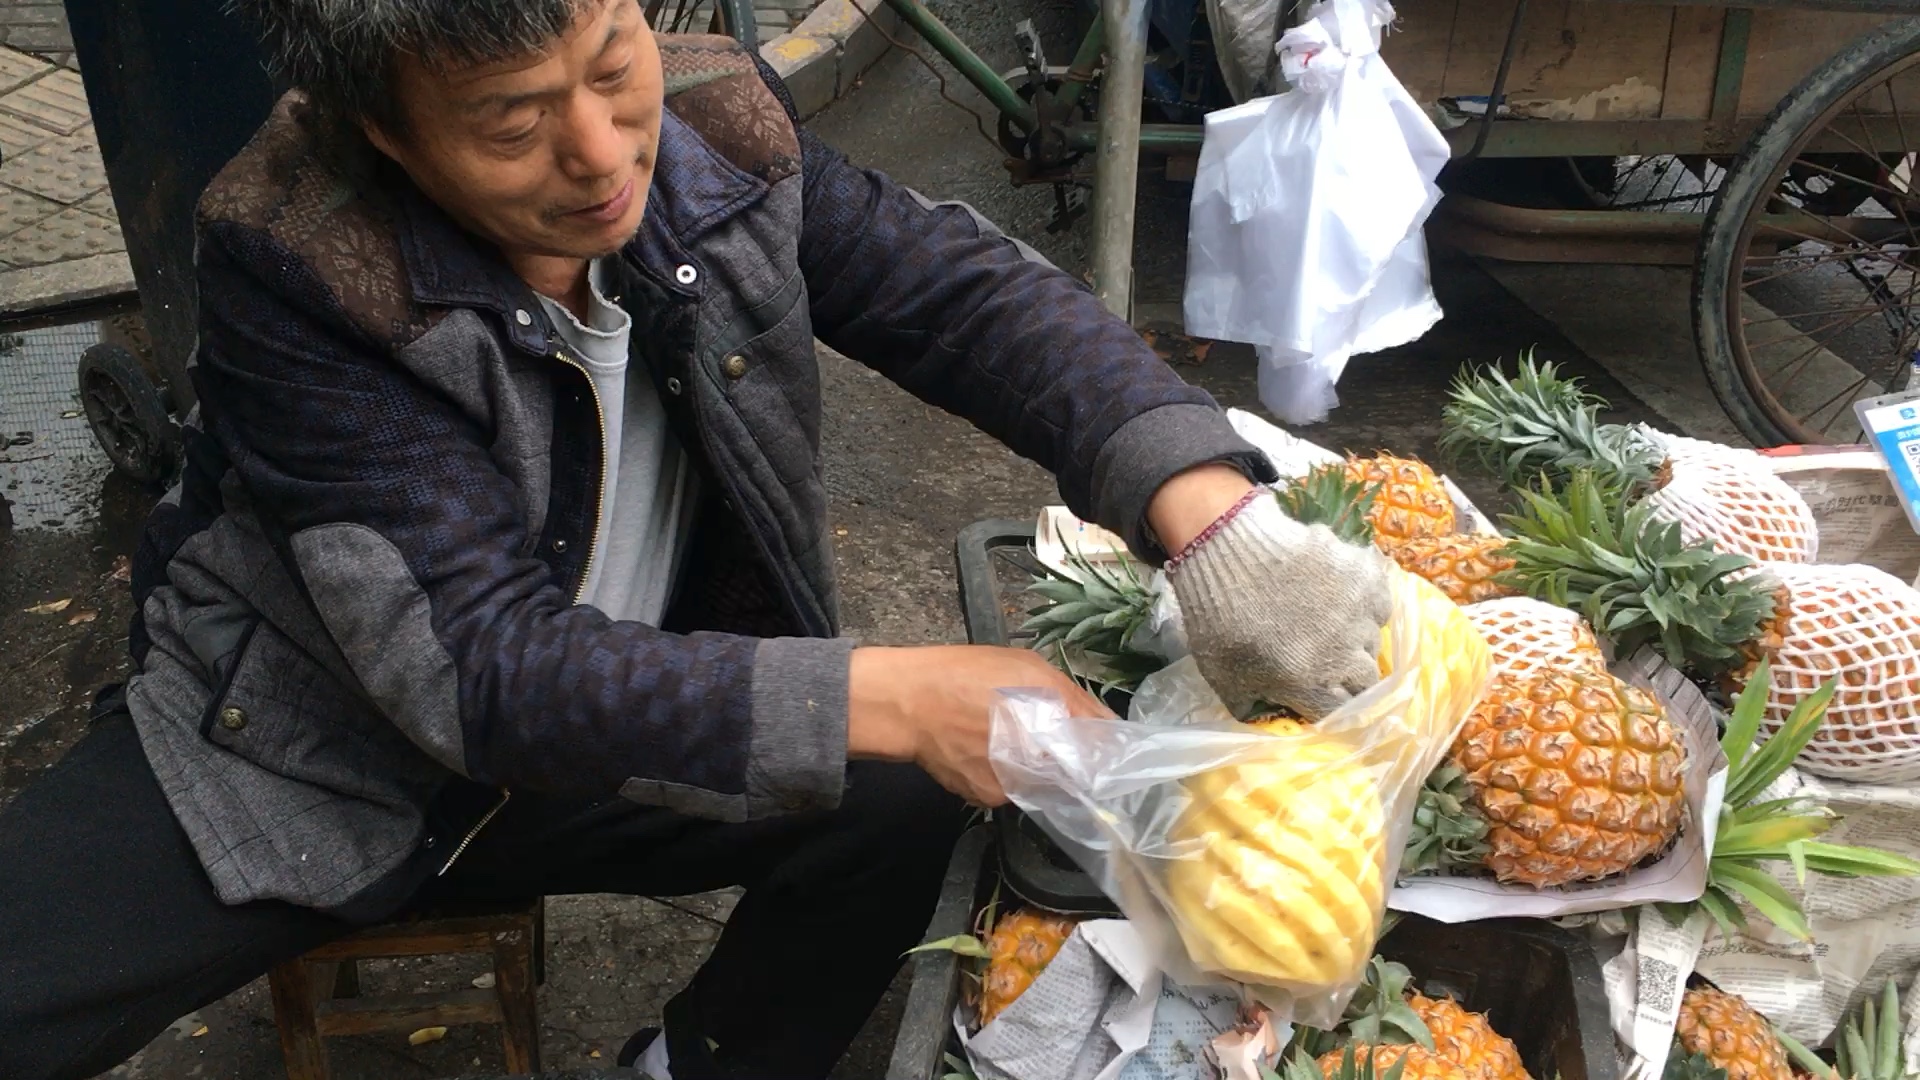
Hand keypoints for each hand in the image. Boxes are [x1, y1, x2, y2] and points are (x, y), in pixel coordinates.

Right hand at [847, 645, 1114, 806]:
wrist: (906, 704)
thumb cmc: (967, 675)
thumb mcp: (1027, 668)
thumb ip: (1074, 698)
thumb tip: (1108, 724)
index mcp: (1052, 733)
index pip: (1095, 757)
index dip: (1097, 748)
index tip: (1095, 742)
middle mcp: (1035, 769)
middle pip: (1068, 772)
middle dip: (1062, 755)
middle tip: (1037, 730)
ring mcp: (1009, 788)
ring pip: (1036, 781)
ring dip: (1030, 764)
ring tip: (999, 735)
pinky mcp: (984, 799)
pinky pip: (1007, 788)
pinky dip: (1002, 772)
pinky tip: (980, 748)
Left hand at [1166, 490, 1392, 718]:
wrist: (1224, 550)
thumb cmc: (1216, 616)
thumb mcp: (1223, 676)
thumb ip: (1250, 705)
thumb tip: (1269, 718)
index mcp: (1308, 684)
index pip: (1340, 713)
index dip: (1335, 708)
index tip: (1328, 699)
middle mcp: (1342, 654)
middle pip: (1366, 680)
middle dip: (1351, 678)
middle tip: (1333, 663)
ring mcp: (1357, 614)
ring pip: (1374, 641)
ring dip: (1358, 640)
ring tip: (1335, 627)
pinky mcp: (1364, 577)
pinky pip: (1381, 602)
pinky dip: (1368, 605)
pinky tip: (1346, 599)